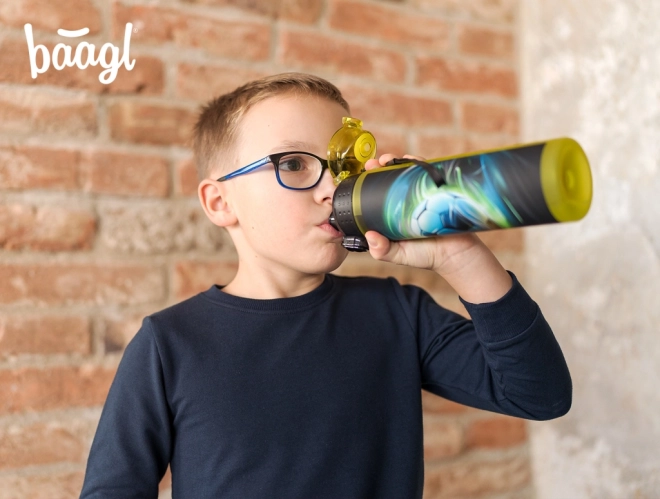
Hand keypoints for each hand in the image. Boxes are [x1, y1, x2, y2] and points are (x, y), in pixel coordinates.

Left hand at [362, 153, 482, 274]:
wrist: (457, 255)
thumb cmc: (426, 255)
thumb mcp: (399, 255)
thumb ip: (383, 251)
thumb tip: (370, 236)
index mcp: (393, 213)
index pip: (378, 192)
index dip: (369, 182)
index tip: (362, 175)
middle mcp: (407, 201)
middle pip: (391, 177)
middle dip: (380, 166)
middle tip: (374, 164)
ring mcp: (423, 194)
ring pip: (408, 172)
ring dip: (397, 161)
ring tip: (389, 160)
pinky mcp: (438, 190)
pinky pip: (429, 172)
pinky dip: (420, 163)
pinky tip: (412, 160)